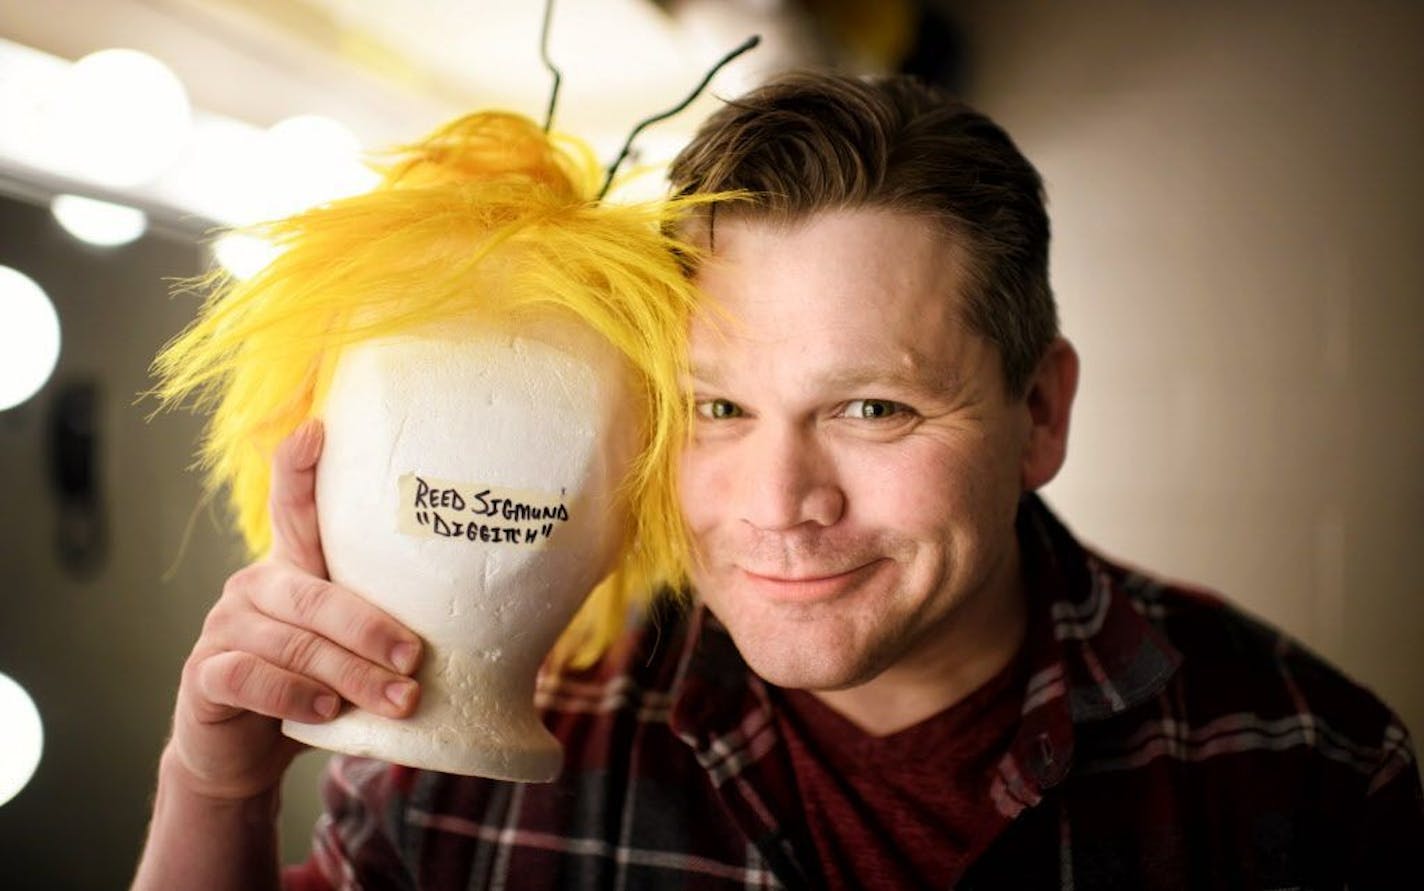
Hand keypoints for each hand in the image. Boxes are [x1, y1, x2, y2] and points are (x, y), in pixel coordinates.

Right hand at [164, 420, 422, 800]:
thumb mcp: (351, 647)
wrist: (246, 752)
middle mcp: (254, 586)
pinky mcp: (205, 674)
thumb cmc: (316, 687)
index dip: (298, 469)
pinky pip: (251, 677)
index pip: (293, 509)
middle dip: (370, 629)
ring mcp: (223, 627)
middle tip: (416, 660)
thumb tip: (475, 618)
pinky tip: (328, 711)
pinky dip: (294, 695)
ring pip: (291, 641)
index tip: (317, 430)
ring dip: (349, 674)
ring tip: (396, 699)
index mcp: (293, 568)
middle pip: (313, 594)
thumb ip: (385, 623)